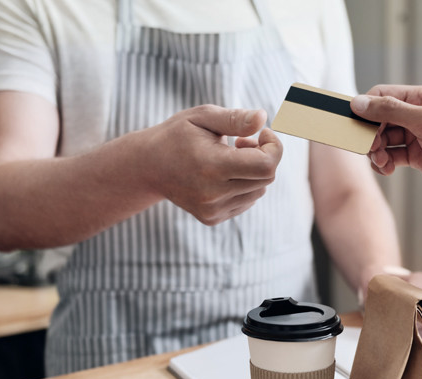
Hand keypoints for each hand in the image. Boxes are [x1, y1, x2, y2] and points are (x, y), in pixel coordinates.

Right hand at [140, 105, 282, 224]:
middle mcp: (213, 194)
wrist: (147, 167)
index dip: (274, 147)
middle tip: (242, 141)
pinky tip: (223, 173)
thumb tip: (263, 119)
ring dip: (253, 171)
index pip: (266, 166)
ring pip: (259, 190)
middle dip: (264, 155)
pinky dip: (244, 185)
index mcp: (212, 166)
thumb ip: (235, 118)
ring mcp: (212, 210)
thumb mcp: (202, 117)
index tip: (263, 133)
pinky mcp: (212, 218)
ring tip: (229, 156)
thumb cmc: (177, 135)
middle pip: (266, 178)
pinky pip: (247, 201)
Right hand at [350, 85, 421, 209]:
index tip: (355, 124)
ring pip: (385, 139)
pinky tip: (387, 169)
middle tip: (369, 148)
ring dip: (377, 150)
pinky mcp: (420, 156)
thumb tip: (360, 102)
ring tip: (380, 161)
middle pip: (381, 118)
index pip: (384, 95)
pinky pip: (393, 155)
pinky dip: (385, 162)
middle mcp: (421, 115)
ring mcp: (420, 136)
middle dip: (371, 133)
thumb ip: (392, 111)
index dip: (367, 108)